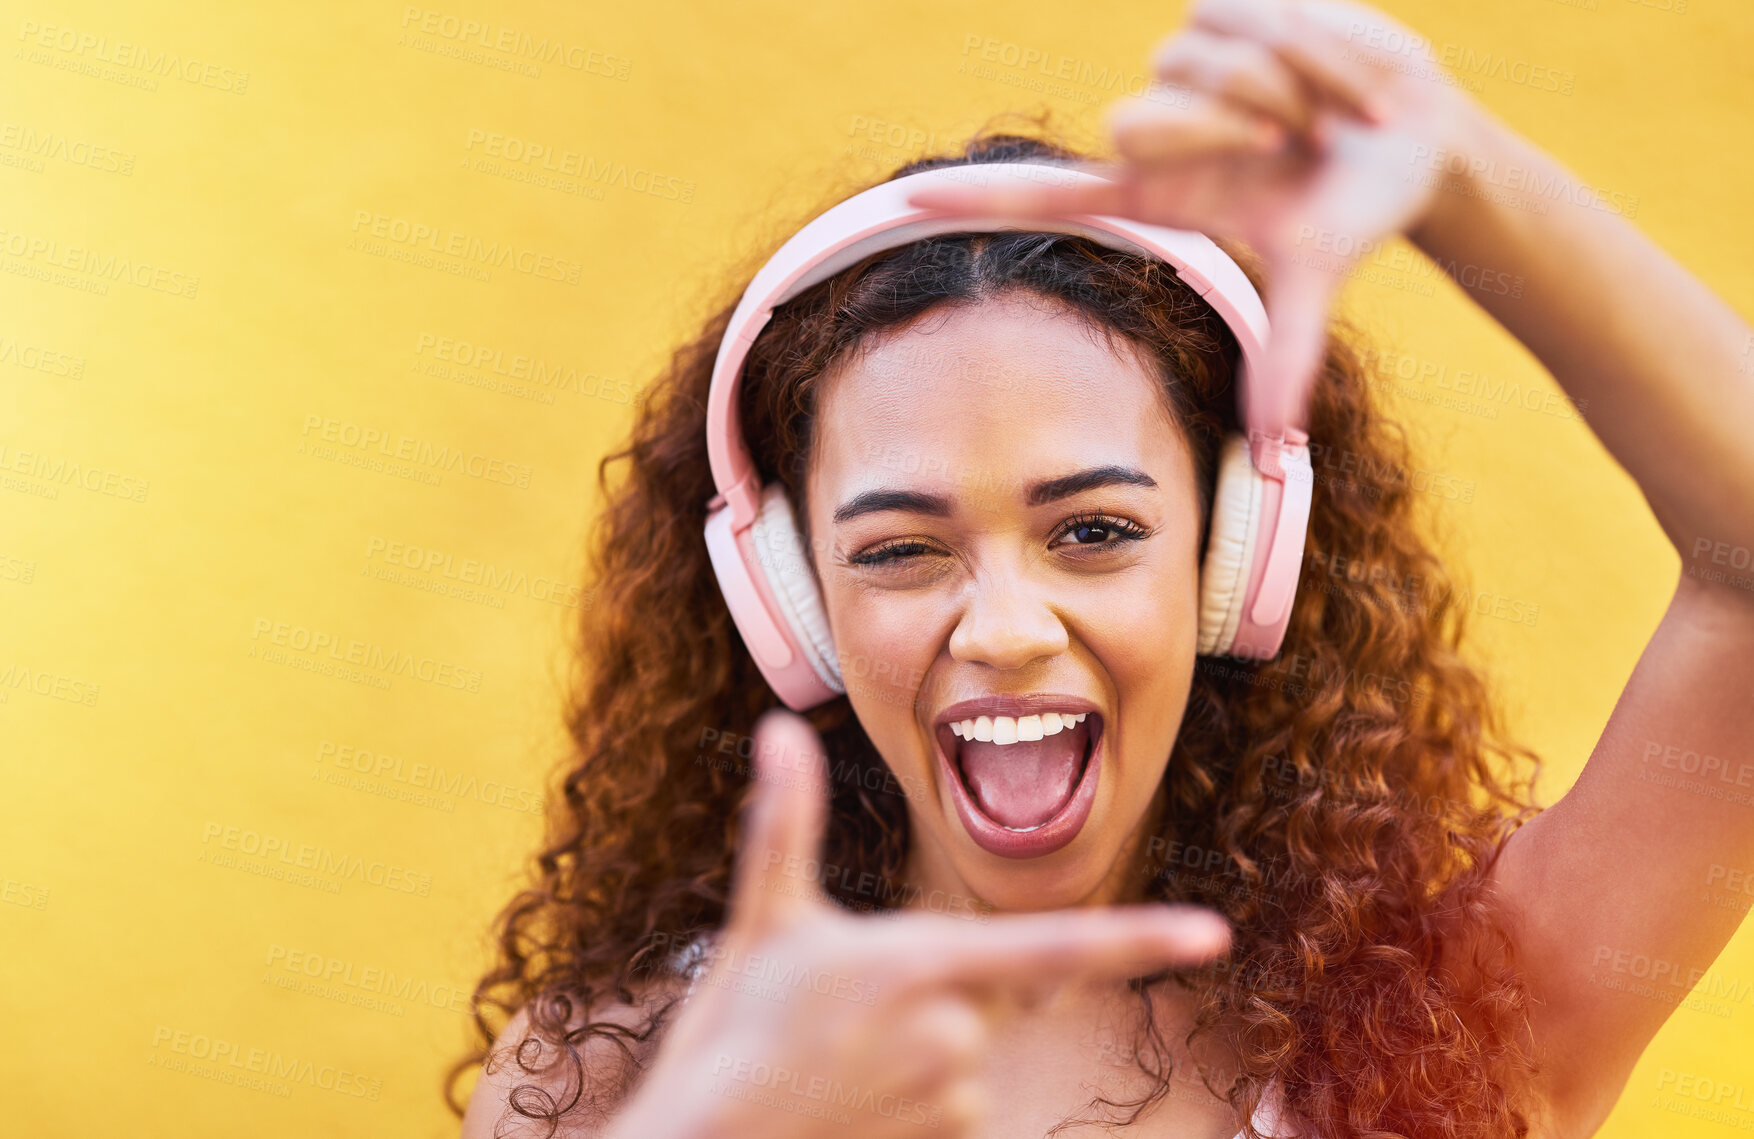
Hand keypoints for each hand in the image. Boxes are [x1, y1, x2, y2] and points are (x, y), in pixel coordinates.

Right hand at [614, 708, 1233, 1138]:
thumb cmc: (731, 1030)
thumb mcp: (765, 921)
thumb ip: (786, 822)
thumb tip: (778, 729)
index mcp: (925, 963)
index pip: (1056, 950)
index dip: (1141, 939)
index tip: (1213, 934)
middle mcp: (956, 1033)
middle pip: (994, 995)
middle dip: (941, 990)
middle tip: (852, 1010)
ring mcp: (955, 1098)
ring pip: (970, 1055)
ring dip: (922, 1049)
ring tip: (838, 1060)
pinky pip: (955, 1108)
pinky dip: (914, 1098)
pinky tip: (851, 1100)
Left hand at [906, 0, 1484, 441]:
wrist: (1417, 135)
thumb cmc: (1351, 208)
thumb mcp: (1316, 276)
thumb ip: (1286, 357)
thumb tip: (1277, 452)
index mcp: (1158, 195)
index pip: (1047, 196)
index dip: (976, 201)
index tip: (905, 200)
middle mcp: (1154, 129)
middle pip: (1131, 124)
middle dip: (1224, 128)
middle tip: (1295, 143)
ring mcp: (1180, 65)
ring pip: (1195, 64)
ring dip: (1282, 87)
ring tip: (1322, 113)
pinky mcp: (1220, 8)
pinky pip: (1244, 16)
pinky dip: (1309, 48)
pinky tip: (1335, 72)